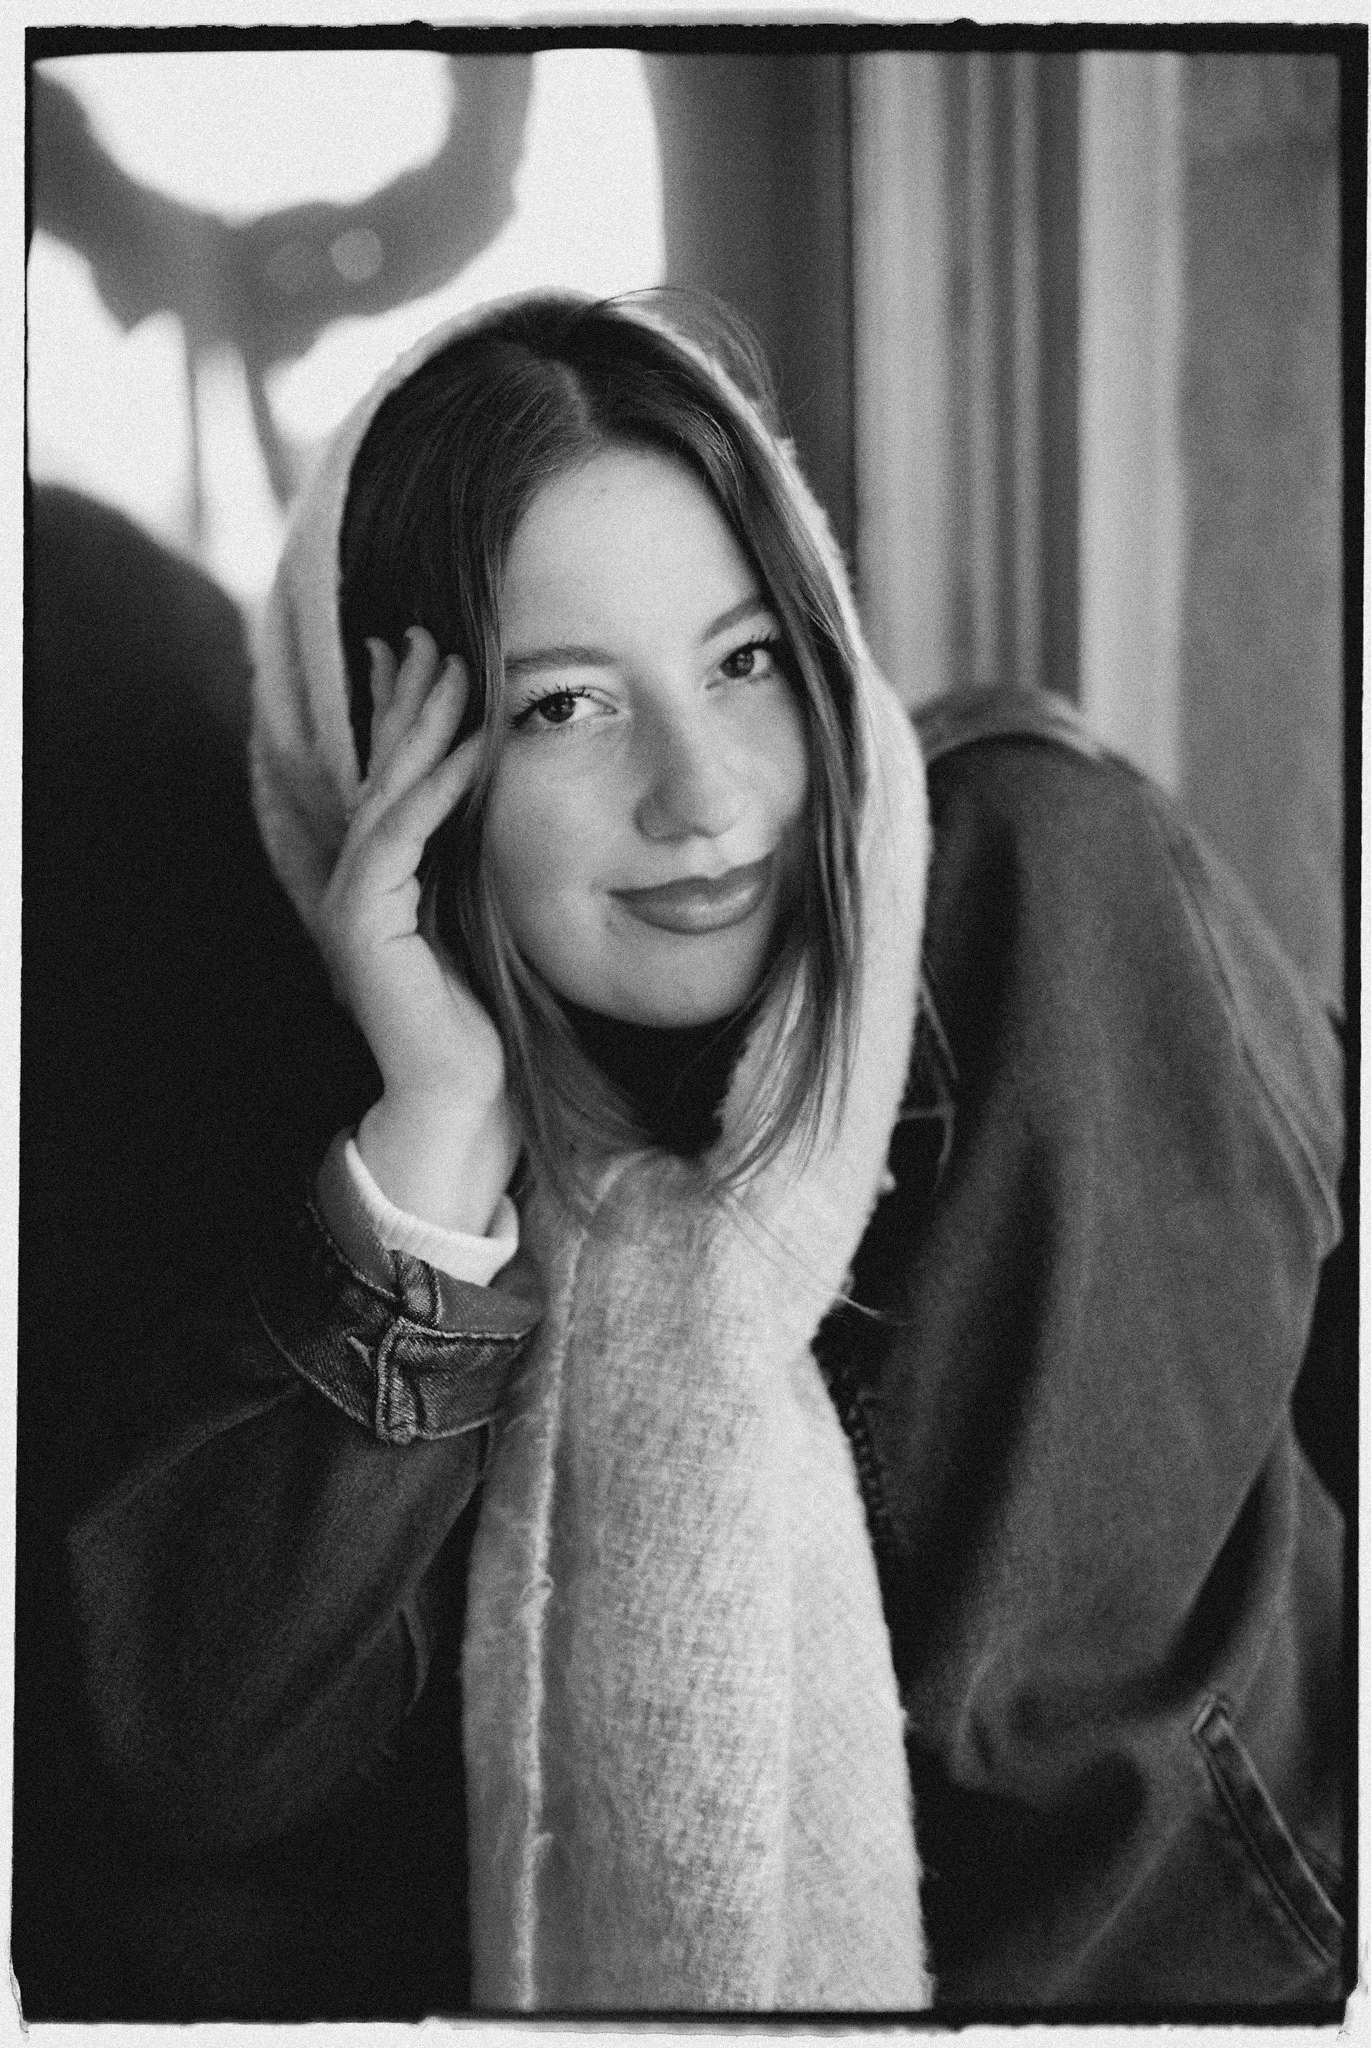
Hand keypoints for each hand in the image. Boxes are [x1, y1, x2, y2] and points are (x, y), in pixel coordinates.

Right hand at [315, 628, 518, 1233]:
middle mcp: (361, 884)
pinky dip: (435, 789)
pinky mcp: (364, 924)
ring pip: (388, 792)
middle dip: (403, 700)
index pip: (396, 781)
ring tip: (446, 665)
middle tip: (421, 634)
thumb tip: (520, 815)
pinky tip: (466, 746)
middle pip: (382, 771)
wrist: (462, 1102)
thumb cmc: (488, 1027)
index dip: (410, 717)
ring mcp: (355, 902)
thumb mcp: (492, 926)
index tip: (433, 656)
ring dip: (419, 726)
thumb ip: (486, 871)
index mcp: (389, 881)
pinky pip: (401, 839)